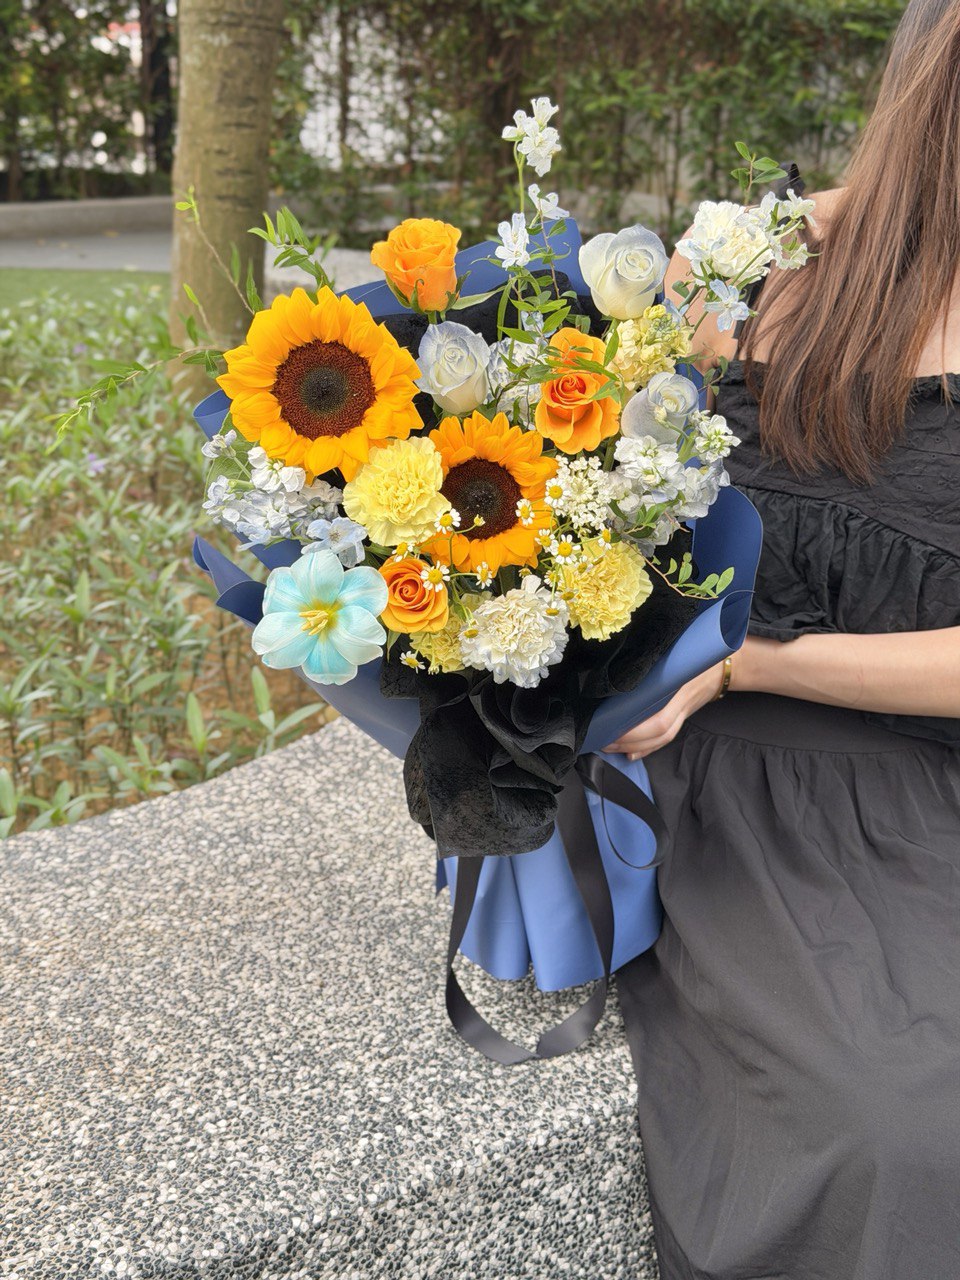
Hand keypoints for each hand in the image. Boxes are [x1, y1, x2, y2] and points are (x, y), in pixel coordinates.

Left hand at [603, 661, 725, 760]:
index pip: (659, 720)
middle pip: (657, 733)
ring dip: (635, 747)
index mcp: (680, 690)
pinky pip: (665, 739)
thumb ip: (654, 664)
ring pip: (661, 739)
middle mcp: (682, 706)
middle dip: (629, 741)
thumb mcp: (675, 657)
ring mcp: (683, 714)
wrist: (718, 670)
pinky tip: (631, 754)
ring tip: (611, 747)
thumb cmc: (694, 658)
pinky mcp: (681, 718)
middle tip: (604, 740)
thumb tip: (622, 667)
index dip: (637, 731)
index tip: (612, 728)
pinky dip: (647, 749)